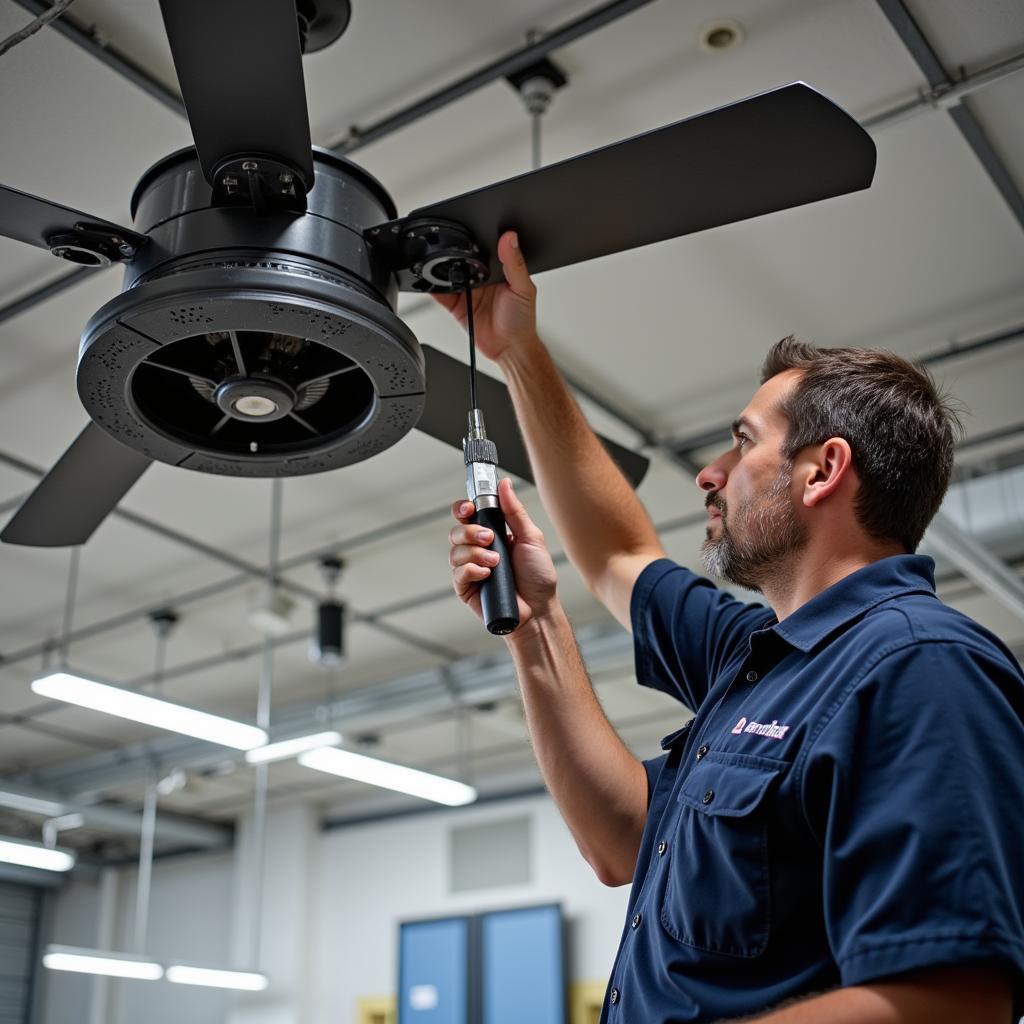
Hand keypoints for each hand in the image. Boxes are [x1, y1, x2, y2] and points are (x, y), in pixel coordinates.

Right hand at [433, 230, 537, 362]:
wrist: (510, 349)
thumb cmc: (522, 320)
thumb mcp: (523, 288)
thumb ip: (515, 263)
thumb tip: (510, 239)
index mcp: (498, 270)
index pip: (484, 249)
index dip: (477, 240)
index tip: (469, 232)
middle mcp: (481, 279)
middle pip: (463, 260)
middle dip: (454, 254)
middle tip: (449, 249)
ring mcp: (468, 292)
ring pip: (449, 275)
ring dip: (442, 270)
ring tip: (437, 264)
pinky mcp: (457, 306)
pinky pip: (441, 294)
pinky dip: (433, 289)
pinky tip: (430, 283)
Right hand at [449, 477, 557, 629]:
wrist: (538, 609)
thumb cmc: (538, 577)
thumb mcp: (531, 538)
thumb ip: (515, 511)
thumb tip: (504, 484)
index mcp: (492, 534)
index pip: (469, 515)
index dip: (464, 508)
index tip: (469, 507)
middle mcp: (478, 549)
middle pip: (456, 531)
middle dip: (470, 532)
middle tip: (489, 538)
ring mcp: (470, 569)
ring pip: (455, 551)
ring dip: (475, 554)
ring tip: (495, 562)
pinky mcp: (466, 588)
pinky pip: (458, 573)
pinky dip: (471, 571)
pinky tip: (487, 575)